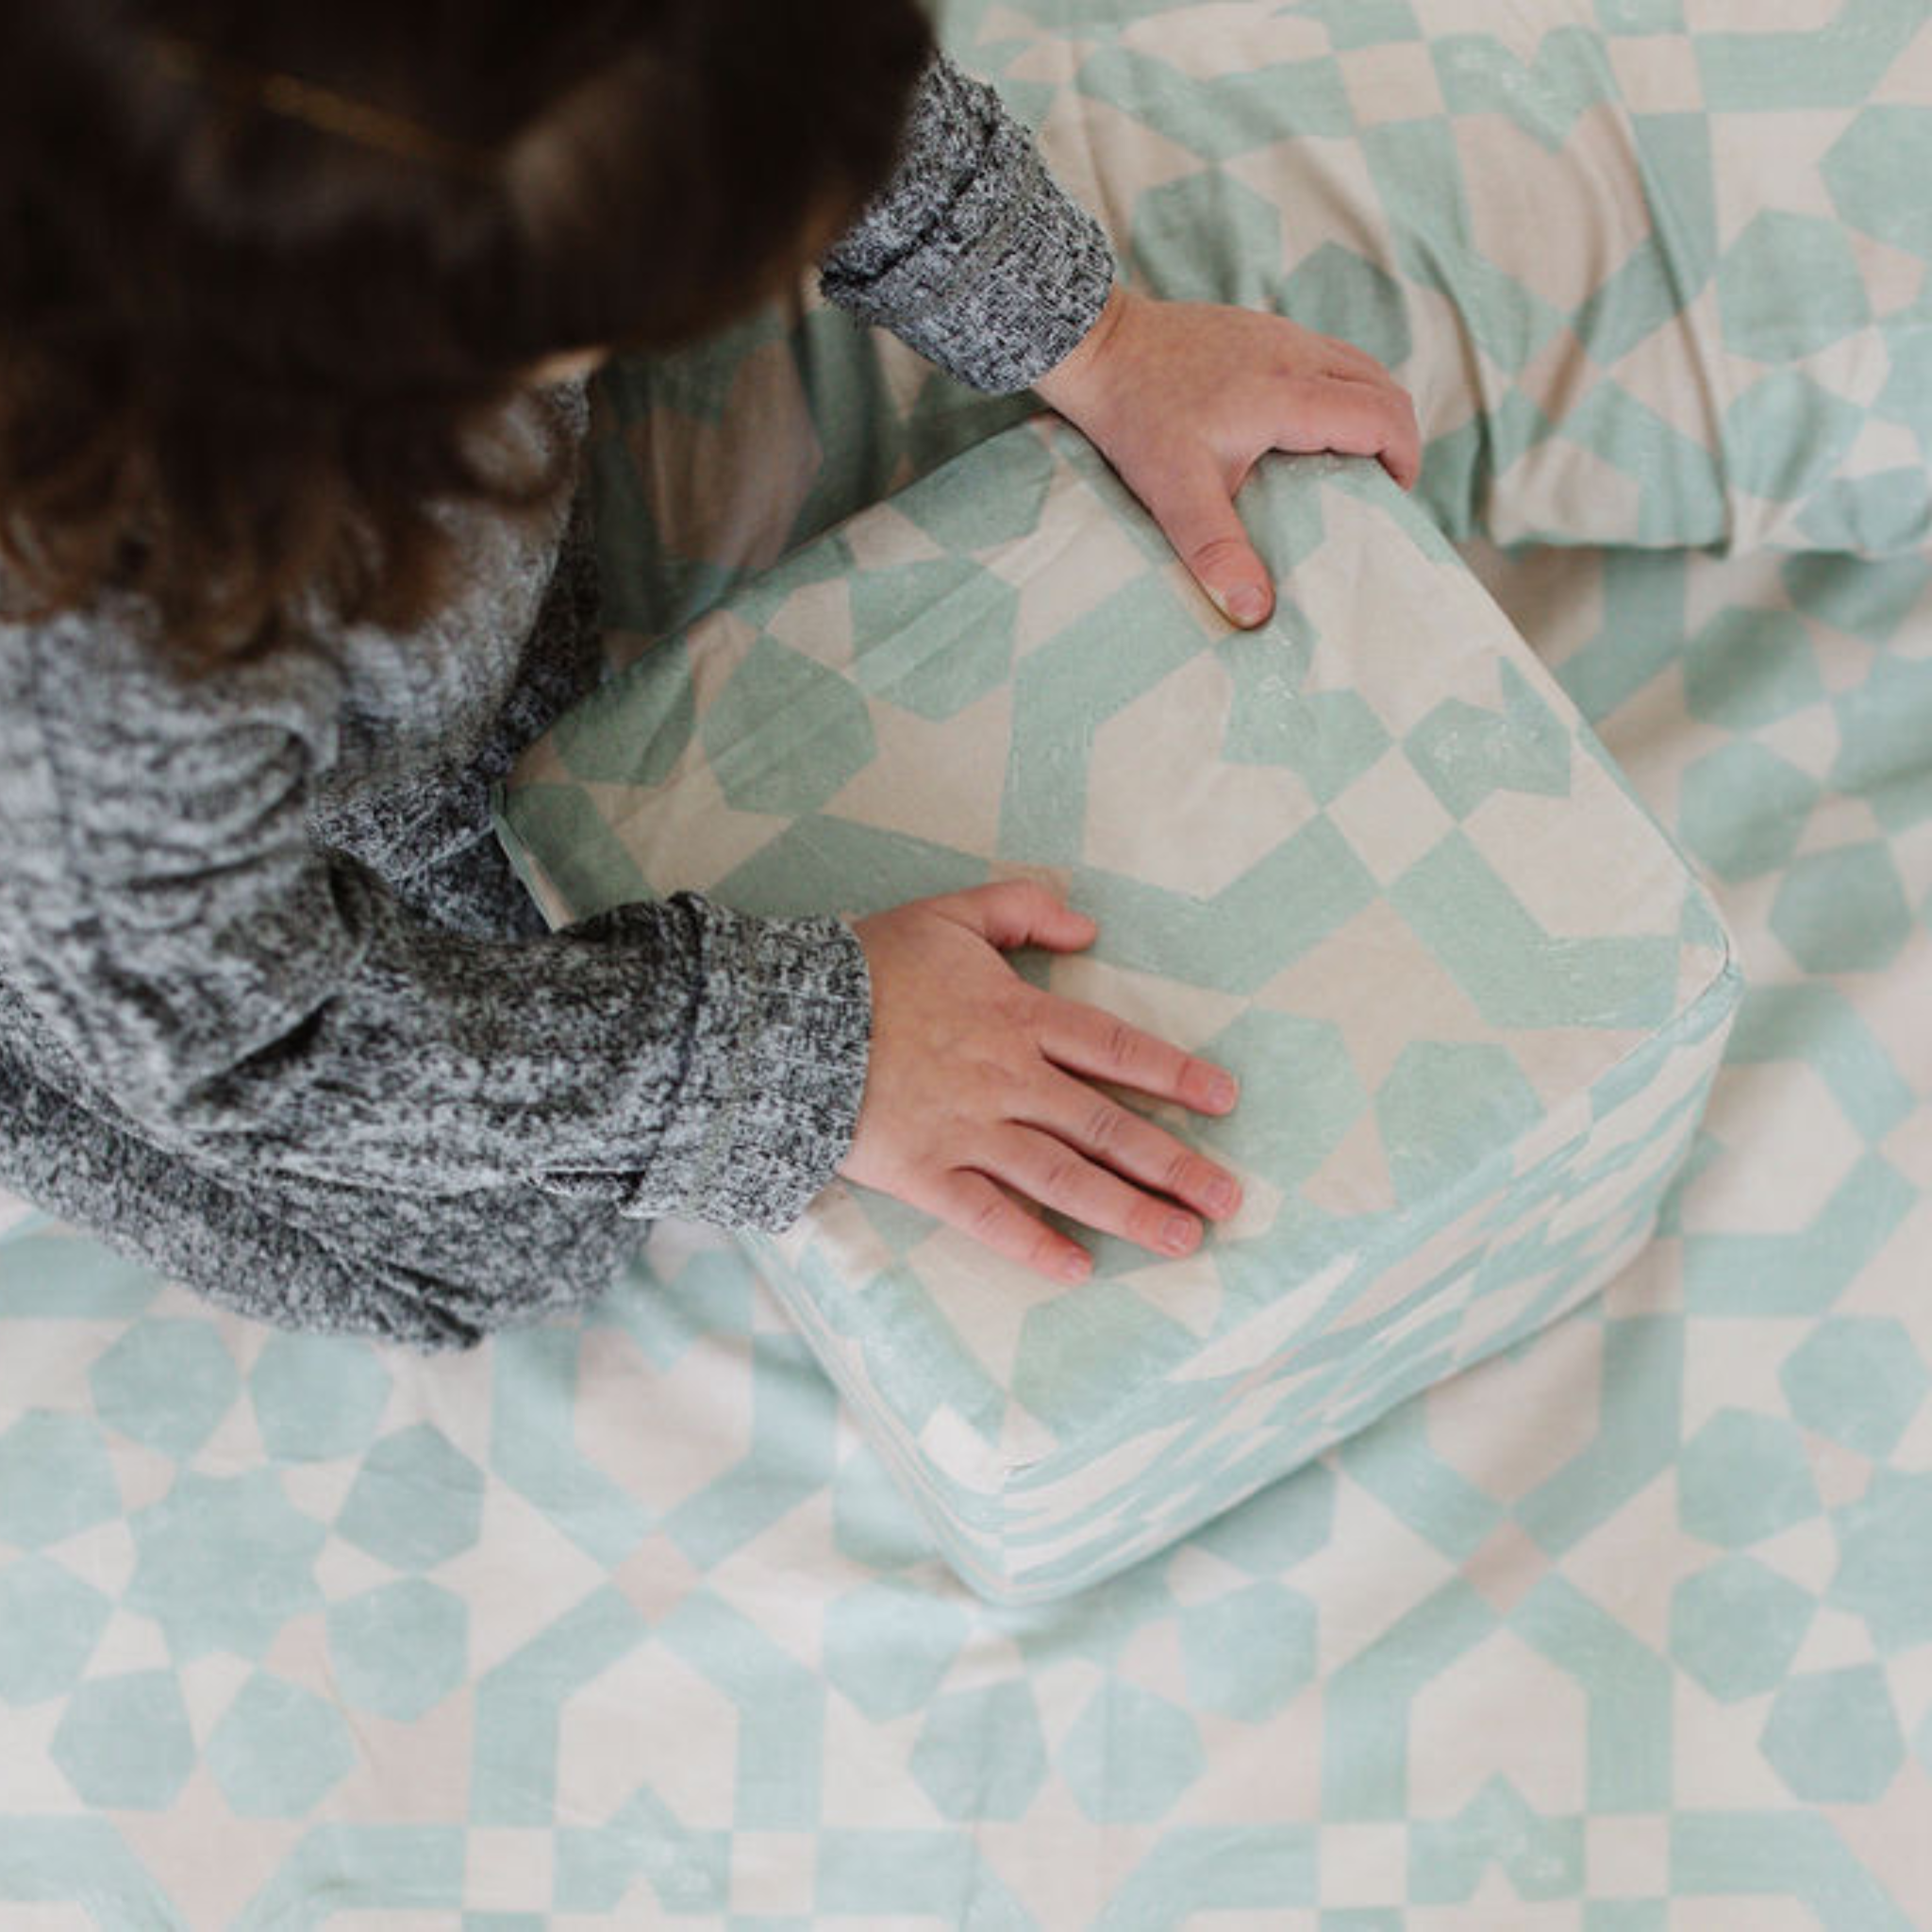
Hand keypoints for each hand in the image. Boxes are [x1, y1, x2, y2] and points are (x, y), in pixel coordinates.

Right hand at [840, 880, 1242, 1281]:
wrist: (785, 1019)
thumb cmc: (866, 964)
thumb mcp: (948, 913)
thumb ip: (1022, 909)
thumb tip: (1089, 926)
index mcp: (1017, 1016)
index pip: (1113, 1047)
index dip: (1173, 1074)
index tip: (1224, 1101)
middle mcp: (1007, 1079)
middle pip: (1105, 1125)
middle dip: (1173, 1163)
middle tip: (1228, 1199)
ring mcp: (968, 1131)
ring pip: (1064, 1176)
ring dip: (1127, 1210)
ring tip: (1182, 1240)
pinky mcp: (924, 1173)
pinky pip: (987, 1216)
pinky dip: (1032, 1243)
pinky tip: (1077, 1269)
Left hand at [1034, 284, 1421, 628]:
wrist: (1096, 344)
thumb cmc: (1135, 415)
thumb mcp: (1174, 492)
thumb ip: (1217, 550)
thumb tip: (1256, 613)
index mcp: (1289, 392)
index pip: (1382, 417)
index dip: (1403, 459)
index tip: (1392, 500)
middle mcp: (1295, 352)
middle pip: (1383, 385)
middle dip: (1396, 437)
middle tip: (1377, 488)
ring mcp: (1278, 333)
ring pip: (1357, 365)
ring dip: (1369, 411)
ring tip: (1348, 462)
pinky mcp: (1257, 329)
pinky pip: (1324, 356)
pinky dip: (1338, 391)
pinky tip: (1302, 430)